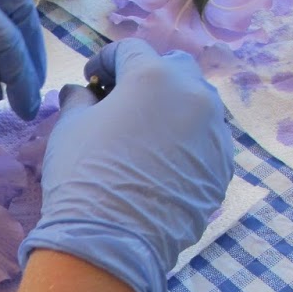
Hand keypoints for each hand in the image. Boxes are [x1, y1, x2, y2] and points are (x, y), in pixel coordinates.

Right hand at [20, 39, 235, 291]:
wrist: (112, 241)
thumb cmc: (84, 175)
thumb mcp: (70, 128)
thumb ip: (79, 99)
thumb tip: (81, 91)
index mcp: (154, 76)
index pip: (130, 50)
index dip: (105, 61)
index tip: (91, 79)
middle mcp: (194, 95)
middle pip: (174, 68)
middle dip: (148, 77)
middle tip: (122, 101)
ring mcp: (215, 133)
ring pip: (197, 104)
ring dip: (172, 108)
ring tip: (146, 134)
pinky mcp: (222, 168)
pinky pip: (206, 141)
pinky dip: (187, 142)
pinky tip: (163, 163)